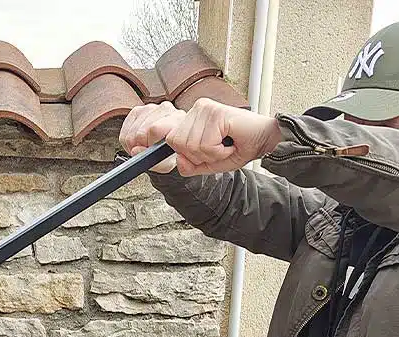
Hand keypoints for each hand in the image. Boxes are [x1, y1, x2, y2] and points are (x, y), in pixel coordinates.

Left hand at [122, 99, 283, 176]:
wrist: (265, 141)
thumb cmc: (238, 148)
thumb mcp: (208, 162)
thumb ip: (190, 164)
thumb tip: (176, 161)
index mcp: (189, 120)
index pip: (161, 132)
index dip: (150, 140)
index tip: (133, 148)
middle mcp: (194, 111)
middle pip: (174, 142)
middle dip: (195, 156)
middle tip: (216, 151)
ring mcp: (203, 109)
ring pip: (188, 146)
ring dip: (210, 155)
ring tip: (225, 147)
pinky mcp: (214, 112)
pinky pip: (204, 145)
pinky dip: (218, 152)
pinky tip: (229, 143)